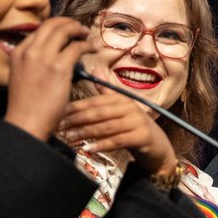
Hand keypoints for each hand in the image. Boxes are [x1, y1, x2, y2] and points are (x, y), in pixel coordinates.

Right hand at [3, 17, 89, 140]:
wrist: (26, 123)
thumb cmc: (25, 106)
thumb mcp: (20, 76)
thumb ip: (31, 63)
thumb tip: (51, 56)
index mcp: (18, 52)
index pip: (38, 30)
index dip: (55, 27)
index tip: (65, 32)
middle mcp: (30, 51)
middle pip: (51, 24)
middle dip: (68, 22)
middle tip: (79, 27)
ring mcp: (44, 57)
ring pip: (64, 30)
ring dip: (78, 29)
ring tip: (86, 34)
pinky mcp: (59, 67)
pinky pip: (77, 47)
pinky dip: (87, 45)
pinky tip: (92, 48)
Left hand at [57, 91, 178, 175]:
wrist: (158, 147)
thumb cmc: (133, 127)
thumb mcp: (120, 109)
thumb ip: (106, 92)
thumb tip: (94, 68)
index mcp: (122, 98)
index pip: (94, 101)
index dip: (75, 108)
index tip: (59, 115)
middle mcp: (130, 107)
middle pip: (99, 113)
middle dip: (77, 120)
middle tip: (60, 128)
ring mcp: (138, 121)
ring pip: (106, 127)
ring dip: (86, 133)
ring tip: (70, 139)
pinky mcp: (142, 137)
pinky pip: (118, 141)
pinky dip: (102, 145)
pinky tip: (88, 149)